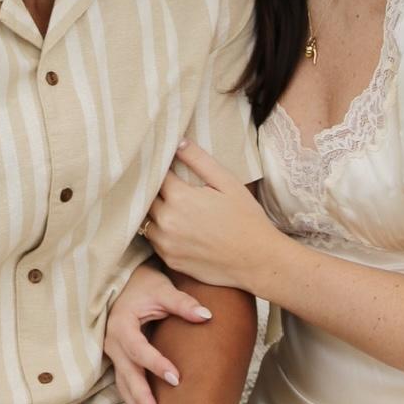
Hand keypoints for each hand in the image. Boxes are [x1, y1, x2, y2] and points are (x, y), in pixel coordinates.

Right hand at [106, 261, 212, 403]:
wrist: (124, 282)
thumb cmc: (144, 285)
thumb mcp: (163, 289)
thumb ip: (183, 303)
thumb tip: (207, 316)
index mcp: (121, 325)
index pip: (139, 349)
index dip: (156, 364)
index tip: (176, 378)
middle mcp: (112, 342)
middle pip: (127, 375)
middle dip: (141, 398)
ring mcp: (113, 354)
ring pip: (123, 384)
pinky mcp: (118, 360)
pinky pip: (123, 384)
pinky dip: (133, 401)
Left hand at [146, 141, 274, 291]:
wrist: (258, 261)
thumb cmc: (246, 219)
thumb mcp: (227, 183)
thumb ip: (199, 160)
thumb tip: (177, 142)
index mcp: (180, 197)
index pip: (154, 175)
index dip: (158, 168)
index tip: (161, 164)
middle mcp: (167, 221)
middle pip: (146, 198)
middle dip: (152, 189)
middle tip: (164, 184)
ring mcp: (166, 244)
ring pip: (146, 220)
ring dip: (153, 212)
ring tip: (168, 206)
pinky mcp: (169, 260)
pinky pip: (154, 241)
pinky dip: (159, 232)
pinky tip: (174, 227)